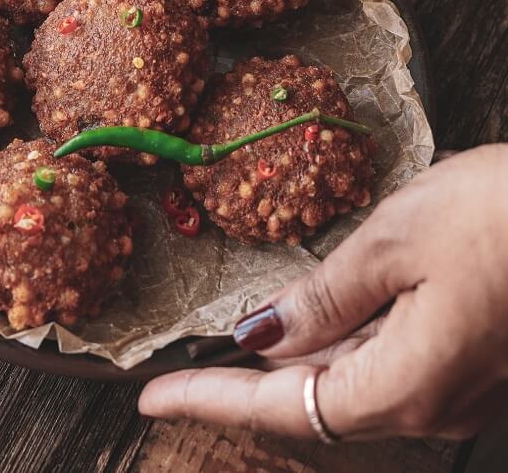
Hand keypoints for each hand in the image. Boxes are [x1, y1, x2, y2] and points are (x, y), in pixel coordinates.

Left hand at [139, 145, 507, 440]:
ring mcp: (452, 385)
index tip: (150, 396)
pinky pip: (380, 359)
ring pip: (344, 379)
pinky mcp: (467, 357)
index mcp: (401, 385)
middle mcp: (427, 402)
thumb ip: (322, 298)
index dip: (208, 400)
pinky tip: (309, 319)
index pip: (280, 405)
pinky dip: (333, 341)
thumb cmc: (505, 217)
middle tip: (178, 369)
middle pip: (310, 400)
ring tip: (227, 344)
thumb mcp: (391, 245)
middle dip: (240, 383)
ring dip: (287, 361)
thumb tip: (263, 335)